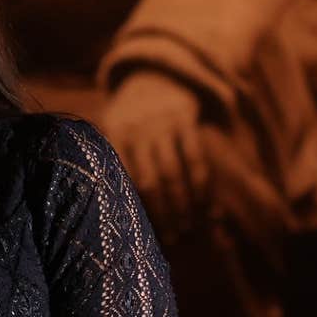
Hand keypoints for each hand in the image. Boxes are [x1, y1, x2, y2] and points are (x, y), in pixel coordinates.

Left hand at [102, 71, 209, 235]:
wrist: (153, 76)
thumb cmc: (129, 118)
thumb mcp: (111, 131)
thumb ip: (109, 161)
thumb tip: (109, 211)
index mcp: (112, 138)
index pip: (123, 182)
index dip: (134, 211)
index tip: (141, 236)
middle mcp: (135, 131)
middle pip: (149, 183)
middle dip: (162, 215)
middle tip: (172, 240)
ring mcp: (161, 124)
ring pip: (173, 173)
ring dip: (183, 205)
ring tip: (189, 229)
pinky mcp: (186, 119)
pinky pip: (196, 158)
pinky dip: (203, 185)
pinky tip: (208, 206)